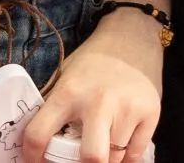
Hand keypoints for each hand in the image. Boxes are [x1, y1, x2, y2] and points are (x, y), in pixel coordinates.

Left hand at [23, 13, 163, 162]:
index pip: (39, 133)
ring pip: (115, 158)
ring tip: (102, 141)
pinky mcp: (151, 113)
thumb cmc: (94, 59)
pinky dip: (125, 156)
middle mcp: (98, 102)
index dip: (33, 155)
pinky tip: (119, 142)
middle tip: (78, 160)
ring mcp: (128, 109)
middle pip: (91, 159)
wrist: (133, 34)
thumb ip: (56, 108)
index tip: (35, 161)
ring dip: (107, 157)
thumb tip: (44, 144)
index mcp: (68, 92)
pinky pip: (135, 155)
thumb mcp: (66, 77)